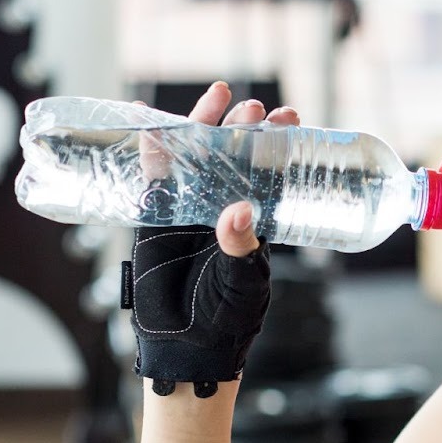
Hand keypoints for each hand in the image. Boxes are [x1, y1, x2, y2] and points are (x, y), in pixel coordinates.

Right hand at [124, 83, 300, 396]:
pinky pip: (153, 176)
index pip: (270, 173)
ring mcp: (188, 211)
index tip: (291, 119)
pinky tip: (150, 115)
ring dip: (203, 125)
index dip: (278, 145)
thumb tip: (238, 209)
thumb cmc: (226, 318)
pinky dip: (152, 146)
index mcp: (255, 222)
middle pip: (233, 157)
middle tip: (255, 108)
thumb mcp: (242, 281)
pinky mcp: (155, 217)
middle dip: (243, 129)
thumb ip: (240, 247)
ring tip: (219, 94)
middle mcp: (223, 209)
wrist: (186, 348)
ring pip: (195, 157)